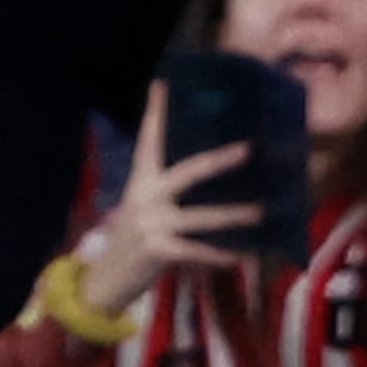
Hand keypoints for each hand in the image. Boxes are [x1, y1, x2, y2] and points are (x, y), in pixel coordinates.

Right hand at [80, 88, 258, 309]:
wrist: (105, 283)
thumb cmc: (133, 241)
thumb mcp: (142, 208)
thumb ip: (166, 189)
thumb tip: (208, 171)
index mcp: (141, 182)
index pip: (150, 140)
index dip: (157, 112)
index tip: (164, 83)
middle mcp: (146, 197)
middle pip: (189, 172)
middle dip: (220, 160)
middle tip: (249, 149)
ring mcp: (151, 224)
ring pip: (202, 217)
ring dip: (235, 215)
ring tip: (261, 211)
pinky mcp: (157, 251)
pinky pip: (198, 251)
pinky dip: (221, 254)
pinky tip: (241, 254)